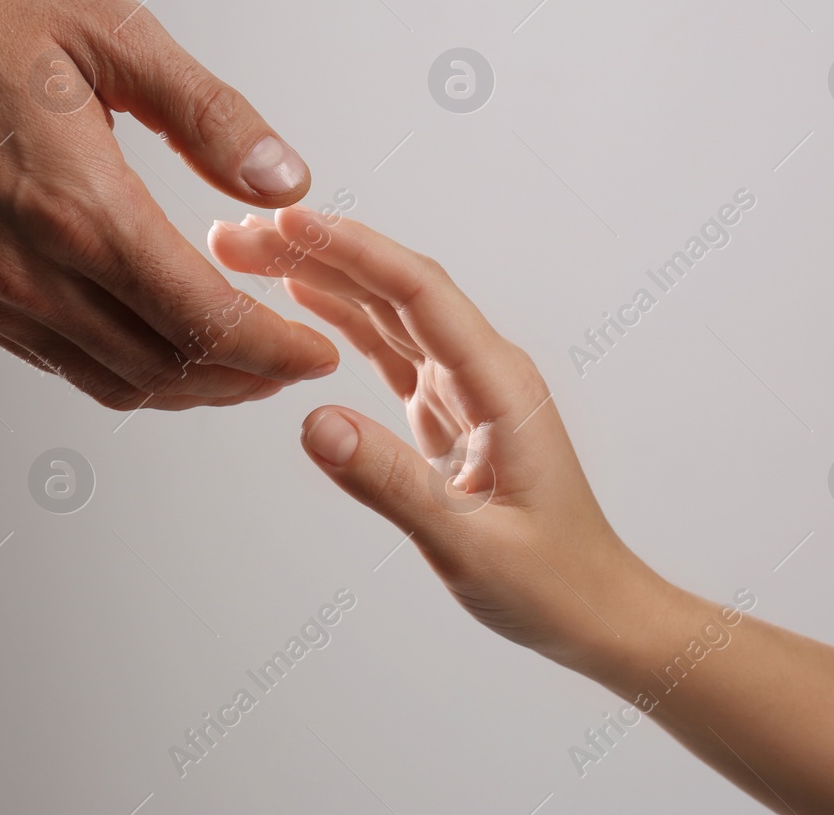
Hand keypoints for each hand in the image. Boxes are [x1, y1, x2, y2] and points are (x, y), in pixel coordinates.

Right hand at [0, 0, 339, 410]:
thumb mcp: (110, 32)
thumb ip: (209, 115)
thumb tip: (287, 182)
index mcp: (78, 210)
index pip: (204, 321)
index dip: (274, 348)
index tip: (320, 349)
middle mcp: (29, 275)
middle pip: (166, 371)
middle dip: (244, 376)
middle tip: (293, 358)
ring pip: (113, 382)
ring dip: (188, 384)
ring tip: (239, 357)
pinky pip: (61, 363)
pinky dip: (126, 369)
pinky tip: (156, 334)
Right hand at [210, 208, 664, 667]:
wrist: (595, 609)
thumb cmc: (551, 583)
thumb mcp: (469, 546)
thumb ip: (391, 484)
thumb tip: (314, 423)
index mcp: (500, 384)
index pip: (417, 292)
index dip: (351, 251)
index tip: (287, 224)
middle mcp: (483, 369)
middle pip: (392, 287)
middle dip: (317, 252)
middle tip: (238, 236)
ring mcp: (464, 385)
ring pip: (385, 310)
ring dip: (321, 277)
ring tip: (251, 253)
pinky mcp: (446, 408)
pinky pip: (387, 347)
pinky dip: (341, 318)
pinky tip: (301, 296)